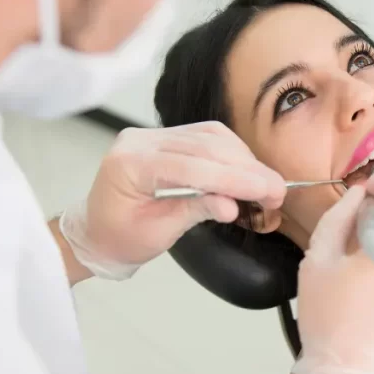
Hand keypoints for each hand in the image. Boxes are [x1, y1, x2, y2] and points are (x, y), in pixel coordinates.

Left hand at [59, 122, 285, 279]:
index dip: (232, 178)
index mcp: (129, 164)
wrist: (95, 231)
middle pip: (204, 145)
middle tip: (278, 191)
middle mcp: (140, 140)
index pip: (189, 165)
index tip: (267, 191)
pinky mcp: (166, 137)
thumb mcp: (157, 233)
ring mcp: (152, 134)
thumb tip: (233, 206)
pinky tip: (249, 171)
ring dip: (244, 159)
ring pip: (210, 136)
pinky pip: (206, 137)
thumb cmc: (120, 238)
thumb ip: (194, 212)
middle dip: (246, 168)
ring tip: (268, 185)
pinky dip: (233, 153)